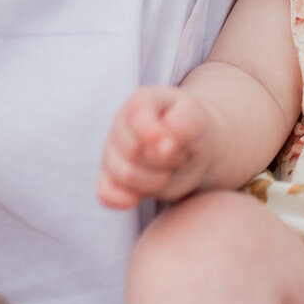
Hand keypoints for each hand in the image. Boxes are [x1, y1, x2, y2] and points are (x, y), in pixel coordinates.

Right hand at [97, 86, 214, 208]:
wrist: (195, 149)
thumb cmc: (194, 129)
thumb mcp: (197, 120)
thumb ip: (181, 127)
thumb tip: (162, 148)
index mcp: (140, 103)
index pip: (136, 119)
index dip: (156, 137)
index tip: (176, 146)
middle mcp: (120, 126)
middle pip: (132, 151)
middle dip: (164, 160)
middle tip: (181, 156)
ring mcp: (112, 154)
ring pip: (125, 176)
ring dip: (157, 180)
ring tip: (172, 170)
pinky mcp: (112, 180)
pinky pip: (107, 194)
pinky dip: (122, 199)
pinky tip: (138, 197)